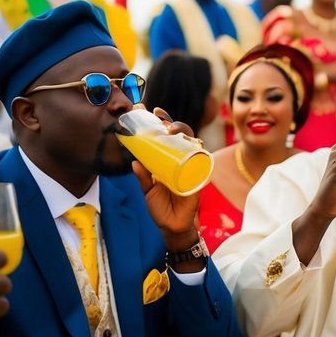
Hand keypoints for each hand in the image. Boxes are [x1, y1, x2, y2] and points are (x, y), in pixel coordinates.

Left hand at [130, 111, 200, 245]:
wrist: (174, 226)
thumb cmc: (161, 208)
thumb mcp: (148, 191)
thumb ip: (142, 178)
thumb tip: (134, 161)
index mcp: (165, 160)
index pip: (162, 137)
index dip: (157, 122)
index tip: (146, 110)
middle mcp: (179, 159)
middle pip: (178, 133)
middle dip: (169, 121)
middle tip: (157, 116)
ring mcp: (190, 165)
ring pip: (190, 140)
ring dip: (182, 130)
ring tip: (169, 130)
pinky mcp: (199, 174)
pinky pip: (201, 157)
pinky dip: (198, 148)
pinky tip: (192, 142)